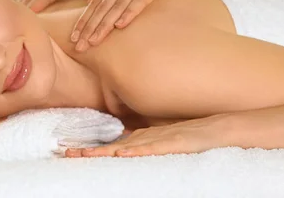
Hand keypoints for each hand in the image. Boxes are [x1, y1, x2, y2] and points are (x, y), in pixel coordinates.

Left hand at [65, 115, 228, 157]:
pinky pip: (151, 148)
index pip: (110, 146)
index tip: (70, 154)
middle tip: (66, 154)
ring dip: (103, 152)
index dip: (90, 150)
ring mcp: (157, 140)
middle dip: (88, 152)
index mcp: (139, 139)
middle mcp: (143, 138)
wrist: (216, 128)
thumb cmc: (188, 136)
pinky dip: (135, 151)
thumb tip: (123, 149)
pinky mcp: (172, 143)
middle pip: (111, 147)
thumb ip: (143, 144)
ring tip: (83, 156)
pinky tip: (122, 153)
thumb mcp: (160, 142)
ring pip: (125, 147)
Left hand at [71, 0, 200, 48]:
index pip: (97, 2)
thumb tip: (125, 2)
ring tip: (92, 41)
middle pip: (102, 7)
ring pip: (117, 5)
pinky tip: (121, 25)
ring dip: (103, 25)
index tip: (75, 37)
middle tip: (77, 46)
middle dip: (88, 28)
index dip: (85, 20)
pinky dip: (130, 12)